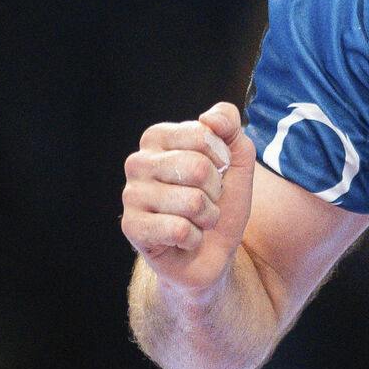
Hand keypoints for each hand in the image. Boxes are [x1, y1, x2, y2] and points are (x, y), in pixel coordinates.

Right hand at [121, 102, 255, 294]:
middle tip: (207, 200)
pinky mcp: (131, 227)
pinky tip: (184, 239)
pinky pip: (179, 230)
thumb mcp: (238, 158)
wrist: (213, 251)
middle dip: (216, 190)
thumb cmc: (221, 200)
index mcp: (158, 137)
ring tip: (197, 220)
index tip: (218, 171)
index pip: (204, 134)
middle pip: (198, 167)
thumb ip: (230, 125)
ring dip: (207, 216)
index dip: (223, 158)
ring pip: (192, 201)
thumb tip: (209, 118)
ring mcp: (130, 195)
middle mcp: (138, 162)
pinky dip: (194, 238)